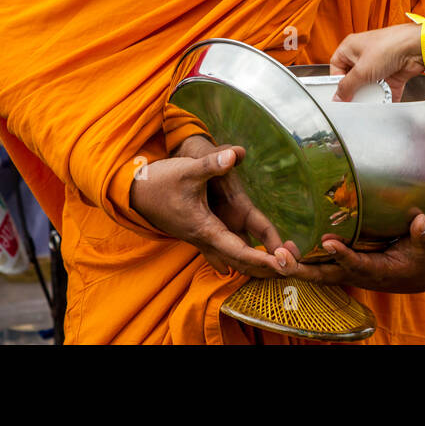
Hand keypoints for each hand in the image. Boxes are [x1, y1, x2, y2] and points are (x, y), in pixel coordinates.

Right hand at [130, 140, 298, 278]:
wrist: (133, 192)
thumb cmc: (160, 182)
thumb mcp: (188, 171)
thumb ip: (212, 165)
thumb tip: (236, 154)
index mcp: (206, 229)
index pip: (240, 251)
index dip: (263, 258)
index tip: (283, 264)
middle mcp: (205, 239)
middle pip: (240, 262)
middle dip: (265, 268)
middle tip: (292, 270)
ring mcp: (200, 239)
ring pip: (231, 260)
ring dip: (253, 266)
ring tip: (277, 270)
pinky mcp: (196, 233)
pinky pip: (220, 253)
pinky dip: (235, 260)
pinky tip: (235, 269)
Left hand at [289, 211, 424, 292]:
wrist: (420, 273)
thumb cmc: (424, 257)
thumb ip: (423, 235)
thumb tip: (421, 222)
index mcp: (379, 271)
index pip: (358, 264)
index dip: (343, 255)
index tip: (328, 242)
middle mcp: (359, 274)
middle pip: (326, 274)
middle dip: (303, 268)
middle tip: (280, 257)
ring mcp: (349, 271)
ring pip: (318, 271)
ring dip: (296, 265)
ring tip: (274, 252)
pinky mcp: (344, 265)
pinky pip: (319, 265)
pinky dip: (301, 260)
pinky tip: (283, 249)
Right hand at [329, 23, 424, 101]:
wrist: (416, 47)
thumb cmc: (389, 46)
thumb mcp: (361, 70)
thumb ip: (347, 86)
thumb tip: (339, 96)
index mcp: (351, 47)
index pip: (336, 67)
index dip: (337, 81)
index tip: (339, 94)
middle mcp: (364, 54)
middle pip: (354, 78)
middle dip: (355, 90)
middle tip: (354, 100)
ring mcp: (379, 64)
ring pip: (370, 84)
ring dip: (371, 94)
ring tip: (370, 100)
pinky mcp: (392, 73)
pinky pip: (385, 89)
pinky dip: (385, 97)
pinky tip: (383, 103)